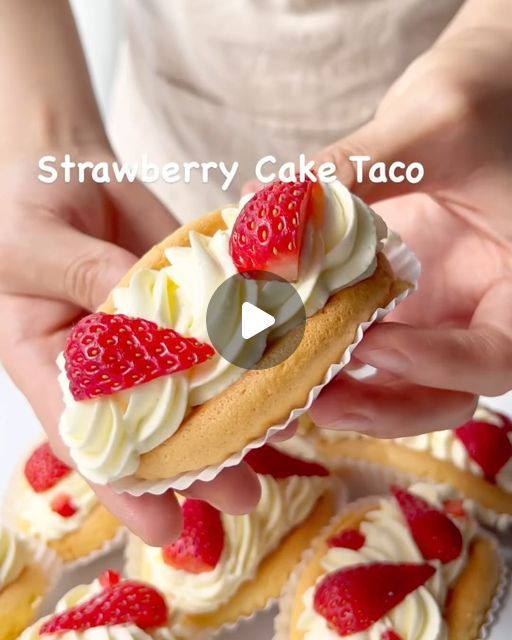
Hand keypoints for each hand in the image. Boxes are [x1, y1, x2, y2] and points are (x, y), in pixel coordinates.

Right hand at [0, 145, 260, 544]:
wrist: (61, 168)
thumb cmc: (19, 207)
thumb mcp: (33, 244)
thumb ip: (84, 277)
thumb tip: (150, 313)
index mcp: (52, 365)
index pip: (87, 439)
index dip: (124, 487)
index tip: (165, 530)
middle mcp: (112, 362)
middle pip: (156, 425)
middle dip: (201, 461)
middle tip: (247, 495)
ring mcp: (159, 332)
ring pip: (200, 380)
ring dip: (241, 408)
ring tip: (288, 434)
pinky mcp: (192, 299)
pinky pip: (224, 323)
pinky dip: (255, 342)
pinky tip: (293, 361)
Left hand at [310, 27, 511, 435]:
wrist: (476, 96)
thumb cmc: (484, 98)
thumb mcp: (432, 126)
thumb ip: (356, 168)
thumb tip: (266, 202)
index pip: (498, 352)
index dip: (440, 363)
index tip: (374, 345)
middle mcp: (481, 307)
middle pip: (449, 390)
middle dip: (387, 404)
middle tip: (321, 401)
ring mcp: (438, 309)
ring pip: (403, 382)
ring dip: (349, 392)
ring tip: (290, 386)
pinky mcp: (399, 302)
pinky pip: (367, 345)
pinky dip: (328, 352)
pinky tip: (285, 342)